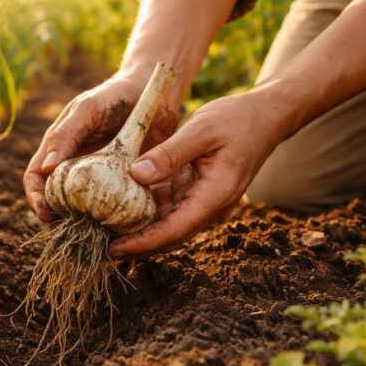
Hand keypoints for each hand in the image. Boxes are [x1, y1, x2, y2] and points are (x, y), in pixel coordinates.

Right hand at [24, 75, 178, 222]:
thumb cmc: (115, 96)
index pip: (35, 179)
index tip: (46, 215)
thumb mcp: (88, 109)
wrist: (154, 94)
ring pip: (82, 208)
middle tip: (69, 233)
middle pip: (56, 200)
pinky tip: (117, 231)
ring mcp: (97, 178)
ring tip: (91, 237)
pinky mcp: (121, 185)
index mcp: (58, 148)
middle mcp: (73, 166)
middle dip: (57, 219)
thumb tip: (44, 169)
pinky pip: (112, 208)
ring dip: (83, 224)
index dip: (35, 199)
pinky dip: (110, 221)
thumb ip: (66, 134)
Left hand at [110, 90, 288, 256]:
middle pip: (170, 236)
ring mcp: (206, 202)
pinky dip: (148, 212)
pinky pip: (170, 209)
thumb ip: (170, 153)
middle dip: (137, 245)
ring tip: (104, 232)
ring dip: (140, 231)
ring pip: (169, 225)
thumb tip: (137, 175)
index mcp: (215, 195)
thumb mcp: (201, 129)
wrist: (265, 116)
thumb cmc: (236, 119)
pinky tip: (122, 209)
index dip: (143, 243)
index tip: (114, 248)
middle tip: (100, 248)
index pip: (174, 230)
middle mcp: (211, 206)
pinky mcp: (198, 193)